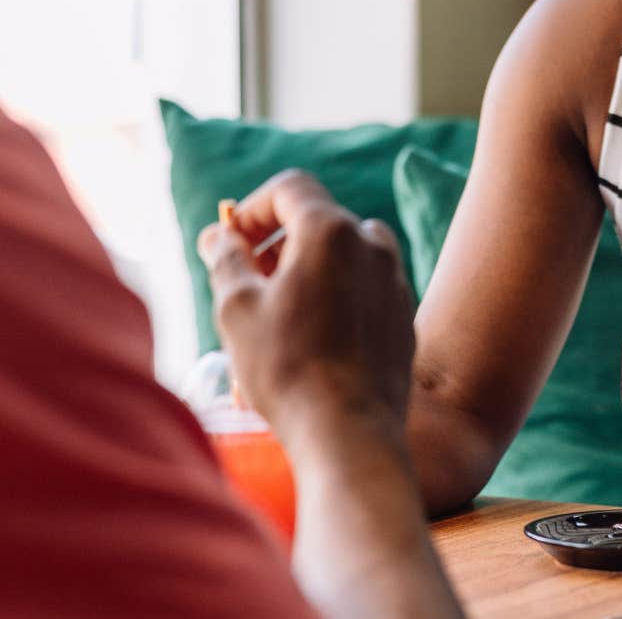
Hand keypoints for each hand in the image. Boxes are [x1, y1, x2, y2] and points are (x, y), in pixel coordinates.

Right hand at [197, 170, 414, 438]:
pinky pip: (365, 285)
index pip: (290, 188)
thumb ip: (226, 259)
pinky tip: (313, 332)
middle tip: (247, 276)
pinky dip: (336, 291)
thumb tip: (218, 235)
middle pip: (319, 218)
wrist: (350, 432)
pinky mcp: (403, 314)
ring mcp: (394, 279)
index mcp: (331, 231)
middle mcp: (372, 245)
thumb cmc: (286, 368)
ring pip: (346, 251)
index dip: (252, 207)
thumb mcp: (236, 308)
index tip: (231, 240)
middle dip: (277, 239)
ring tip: (280, 304)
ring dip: (310, 264)